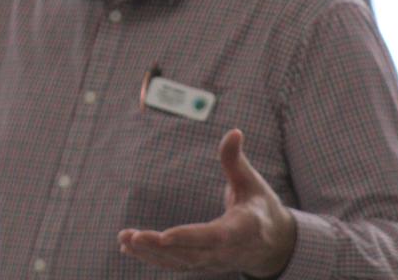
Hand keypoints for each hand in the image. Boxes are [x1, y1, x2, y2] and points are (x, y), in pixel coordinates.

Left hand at [118, 129, 295, 277]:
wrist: (274, 245)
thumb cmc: (260, 206)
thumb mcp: (252, 182)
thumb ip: (236, 160)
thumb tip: (235, 131)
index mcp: (244, 229)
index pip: (215, 236)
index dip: (190, 237)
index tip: (165, 236)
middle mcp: (228, 252)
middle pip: (191, 254)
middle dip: (160, 247)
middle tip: (132, 237)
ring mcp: (215, 263)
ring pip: (180, 262)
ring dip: (150, 254)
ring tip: (124, 240)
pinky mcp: (203, 265)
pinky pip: (176, 265)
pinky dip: (153, 259)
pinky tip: (129, 248)